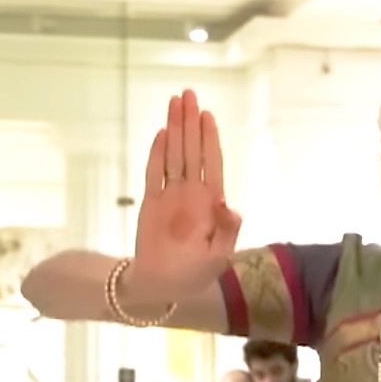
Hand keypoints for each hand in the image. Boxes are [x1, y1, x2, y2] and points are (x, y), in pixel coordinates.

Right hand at [129, 90, 243, 303]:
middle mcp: (191, 194)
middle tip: (188, 94)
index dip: (209, 139)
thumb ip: (227, 231)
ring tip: (175, 102)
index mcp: (210, 204)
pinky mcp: (152, 202)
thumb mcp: (218, 257)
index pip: (211, 164)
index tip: (207, 115)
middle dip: (191, 123)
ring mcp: (171, 196)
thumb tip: (228, 205)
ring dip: (175, 129)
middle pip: (192, 151)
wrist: (160, 287)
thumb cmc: (193, 274)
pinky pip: (154, 172)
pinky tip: (162, 133)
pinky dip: (157, 153)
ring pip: (174, 155)